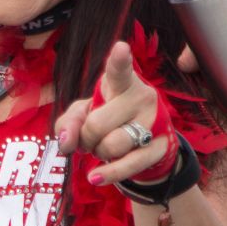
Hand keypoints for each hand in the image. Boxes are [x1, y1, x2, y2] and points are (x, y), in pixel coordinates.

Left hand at [56, 43, 170, 186]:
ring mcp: (154, 123)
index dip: (119, 61)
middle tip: (92, 137)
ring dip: (99, 152)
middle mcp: (142, 98)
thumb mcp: (83, 113)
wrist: (146, 140)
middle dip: (86, 138)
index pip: (119, 71)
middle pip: (97, 124)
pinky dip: (108, 173)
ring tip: (104, 146)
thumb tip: (67, 141)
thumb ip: (68, 122)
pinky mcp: (160, 147)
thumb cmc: (109, 117)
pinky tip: (95, 177)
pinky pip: (128, 164)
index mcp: (123, 83)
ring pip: (111, 145)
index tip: (120, 48)